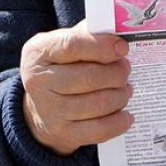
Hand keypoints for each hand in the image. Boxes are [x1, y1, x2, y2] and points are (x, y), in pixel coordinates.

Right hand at [20, 20, 133, 154]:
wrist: (40, 107)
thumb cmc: (61, 66)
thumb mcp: (63, 44)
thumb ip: (87, 34)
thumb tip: (119, 32)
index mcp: (38, 52)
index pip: (72, 45)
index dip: (102, 46)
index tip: (122, 48)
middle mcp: (39, 81)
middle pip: (89, 77)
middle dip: (116, 73)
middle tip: (126, 69)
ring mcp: (49, 110)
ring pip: (98, 103)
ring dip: (121, 95)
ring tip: (125, 89)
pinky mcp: (62, 133)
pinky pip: (99, 130)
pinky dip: (119, 121)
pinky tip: (126, 114)